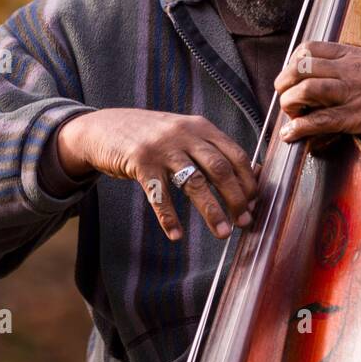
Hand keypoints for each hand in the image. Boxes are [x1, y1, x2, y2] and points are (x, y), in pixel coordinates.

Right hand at [55, 108, 257, 241]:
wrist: (105, 126)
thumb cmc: (151, 136)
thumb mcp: (183, 133)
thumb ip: (211, 149)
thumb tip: (251, 175)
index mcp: (201, 126)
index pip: (236, 155)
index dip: (248, 182)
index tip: (255, 205)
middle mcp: (184, 134)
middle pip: (220, 169)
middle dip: (236, 198)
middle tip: (244, 222)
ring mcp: (161, 147)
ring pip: (195, 182)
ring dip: (212, 211)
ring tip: (222, 233)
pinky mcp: (140, 162)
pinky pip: (159, 195)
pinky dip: (169, 217)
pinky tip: (176, 234)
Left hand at [272, 31, 360, 162]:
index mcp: (355, 55)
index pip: (311, 48)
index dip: (294, 60)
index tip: (291, 73)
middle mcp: (350, 71)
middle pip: (302, 68)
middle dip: (284, 82)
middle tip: (282, 94)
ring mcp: (353, 94)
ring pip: (308, 91)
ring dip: (290, 103)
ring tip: (288, 115)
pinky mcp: (357, 118)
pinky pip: (322, 121)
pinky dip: (300, 128)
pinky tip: (291, 135)